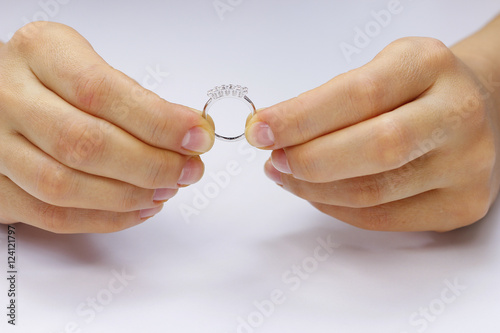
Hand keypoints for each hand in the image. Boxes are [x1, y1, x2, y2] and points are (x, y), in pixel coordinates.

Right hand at [0, 22, 213, 232]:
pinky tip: (138, 208)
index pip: (103, 92)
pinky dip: (105, 218)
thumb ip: (133, 99)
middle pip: (85, 143)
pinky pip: (52, 215)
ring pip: (66, 186)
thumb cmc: (49, 79)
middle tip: (187, 170)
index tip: (197, 136)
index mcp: (39, 53)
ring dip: (129, 195)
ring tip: (166, 189)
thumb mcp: (87, 65)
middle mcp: (9, 98)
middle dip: (150, 164)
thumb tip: (189, 133)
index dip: (157, 121)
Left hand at [245, 36, 499, 231]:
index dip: (302, 118)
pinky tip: (317, 193)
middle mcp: (458, 115)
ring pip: (373, 193)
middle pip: (375, 149)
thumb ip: (330, 101)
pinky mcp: (463, 206)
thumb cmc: (414, 90)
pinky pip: (382, 219)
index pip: (358, 94)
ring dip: (314, 189)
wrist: (473, 110)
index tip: (260, 130)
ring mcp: (467, 166)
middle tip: (275, 160)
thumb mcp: (379, 70)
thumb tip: (272, 133)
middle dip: (308, 161)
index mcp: (430, 65)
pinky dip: (337, 208)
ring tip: (287, 175)